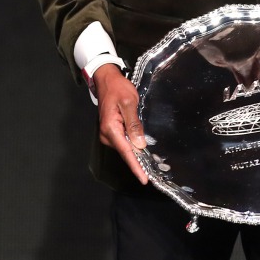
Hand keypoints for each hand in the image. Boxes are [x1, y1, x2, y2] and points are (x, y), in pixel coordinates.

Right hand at [92, 64, 148, 183]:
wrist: (106, 80)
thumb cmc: (118, 88)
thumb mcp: (129, 103)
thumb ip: (134, 124)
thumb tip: (139, 144)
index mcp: (111, 128)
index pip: (126, 151)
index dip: (136, 166)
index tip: (144, 179)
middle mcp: (107, 134)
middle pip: (125, 152)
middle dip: (138, 162)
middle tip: (154, 172)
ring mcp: (108, 134)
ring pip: (125, 148)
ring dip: (136, 155)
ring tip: (150, 162)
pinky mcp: (111, 131)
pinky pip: (123, 143)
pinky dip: (132, 147)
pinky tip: (141, 149)